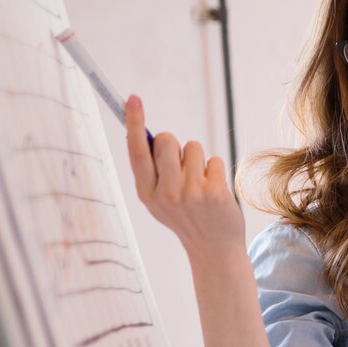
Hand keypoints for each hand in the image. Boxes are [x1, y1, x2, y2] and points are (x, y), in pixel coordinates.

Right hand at [125, 96, 244, 255]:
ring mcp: (190, 193)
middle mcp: (165, 193)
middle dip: (174, 143)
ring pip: (193, 147)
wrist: (212, 247)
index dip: (134, 123)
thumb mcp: (158, 200)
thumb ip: (152, 171)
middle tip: (180, 164)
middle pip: (167, 140)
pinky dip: (215, 169)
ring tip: (199, 182)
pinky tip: (214, 189)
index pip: (136, 151)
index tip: (133, 99)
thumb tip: (148, 133)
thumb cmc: (185, 216)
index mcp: (146, 193)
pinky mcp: (214, 192)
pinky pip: (213, 160)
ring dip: (197, 159)